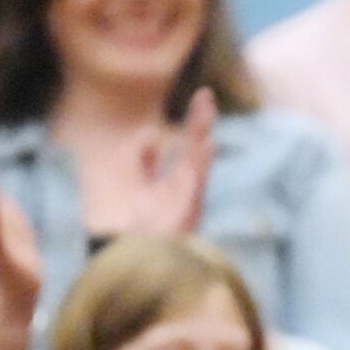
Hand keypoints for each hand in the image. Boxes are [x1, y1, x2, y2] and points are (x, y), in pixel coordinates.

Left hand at [128, 87, 215, 234]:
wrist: (148, 254)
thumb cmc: (149, 225)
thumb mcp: (143, 185)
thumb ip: (145, 160)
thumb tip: (150, 132)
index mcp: (181, 175)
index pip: (191, 140)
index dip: (195, 118)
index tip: (203, 95)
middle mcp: (189, 182)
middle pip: (197, 143)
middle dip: (200, 119)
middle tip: (206, 94)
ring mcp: (190, 194)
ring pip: (198, 157)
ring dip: (202, 134)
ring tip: (207, 110)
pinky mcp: (188, 207)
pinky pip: (196, 181)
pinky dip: (202, 163)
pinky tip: (206, 145)